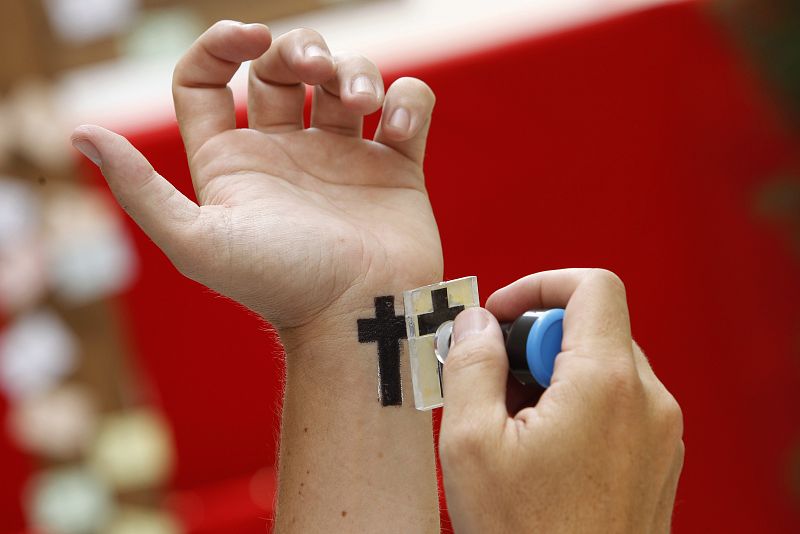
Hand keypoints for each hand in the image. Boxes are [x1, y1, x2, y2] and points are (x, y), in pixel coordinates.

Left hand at [71, 21, 441, 331]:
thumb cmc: (281, 285)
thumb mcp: (198, 242)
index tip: (251, 38)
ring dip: (357, 70)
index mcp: (235, 161)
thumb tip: (80, 134)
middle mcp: (287, 151)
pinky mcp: (396, 167)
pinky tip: (400, 127)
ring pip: (348, 79)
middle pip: (283, 67)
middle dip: (301, 49)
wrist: (360, 318)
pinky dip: (409, 101)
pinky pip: (407, 108)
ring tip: (363, 100)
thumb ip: (140, 190)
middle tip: (316, 68)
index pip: (209, 81)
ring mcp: (344, 156)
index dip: (221, 46)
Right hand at [439, 269, 683, 532]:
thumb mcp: (471, 444)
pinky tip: (543, 452)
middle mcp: (647, 402)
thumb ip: (471, 364)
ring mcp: (660, 433)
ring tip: (516, 430)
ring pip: (603, 366)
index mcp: (606, 384)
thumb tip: (477, 322)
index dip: (538, 286)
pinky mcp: (658, 459)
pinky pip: (618, 403)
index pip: (592, 286)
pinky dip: (578, 406)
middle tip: (494, 388)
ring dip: (553, 378)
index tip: (501, 318)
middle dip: (535, 344)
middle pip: (592, 327)